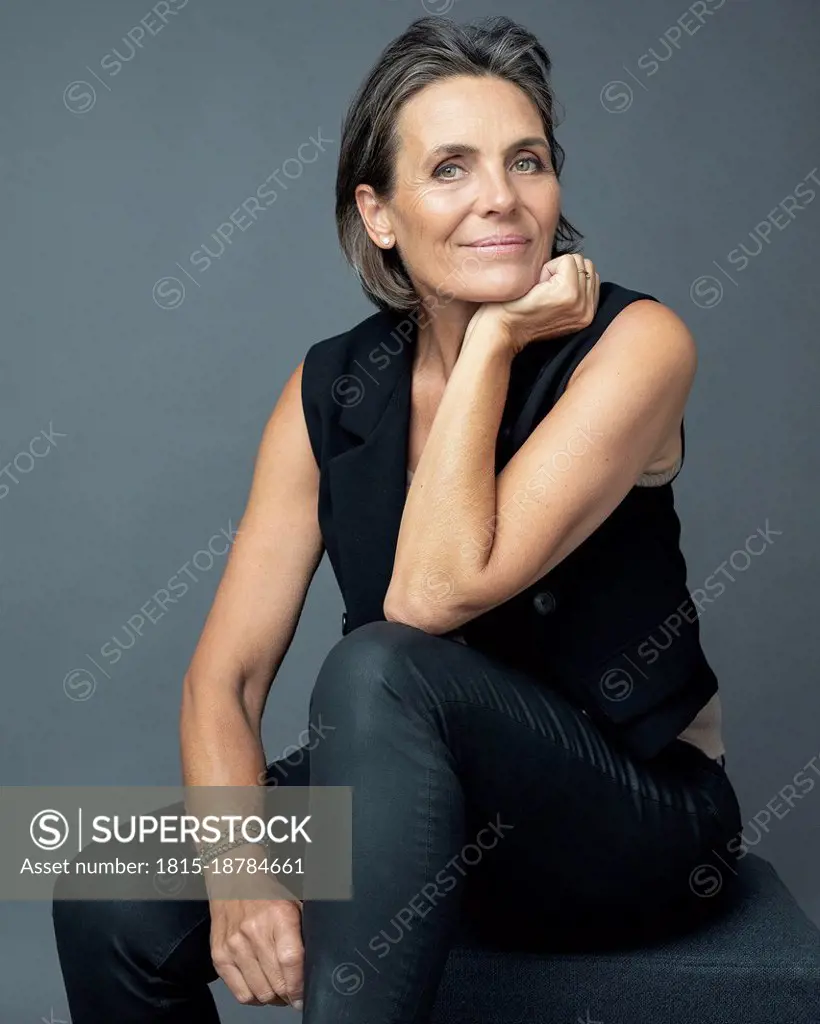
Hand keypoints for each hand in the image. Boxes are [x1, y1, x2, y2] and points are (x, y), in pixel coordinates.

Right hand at [207, 844, 304, 1008]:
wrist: (234, 879)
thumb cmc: (268, 894)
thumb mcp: (294, 904)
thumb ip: (303, 933)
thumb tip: (314, 966)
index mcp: (278, 916)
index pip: (290, 960)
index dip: (299, 985)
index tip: (303, 996)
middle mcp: (254, 931)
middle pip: (275, 981)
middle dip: (288, 995)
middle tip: (293, 994)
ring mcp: (234, 945)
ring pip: (259, 992)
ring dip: (272, 999)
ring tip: (278, 992)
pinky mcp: (219, 956)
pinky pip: (240, 992)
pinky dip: (253, 998)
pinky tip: (261, 989)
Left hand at [465, 252, 599, 354]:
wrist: (500, 329)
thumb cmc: (518, 315)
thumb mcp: (555, 305)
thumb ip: (573, 289)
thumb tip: (578, 265)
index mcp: (587, 314)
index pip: (588, 272)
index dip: (563, 275)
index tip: (546, 295)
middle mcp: (587, 311)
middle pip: (585, 264)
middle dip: (561, 271)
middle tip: (542, 293)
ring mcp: (580, 303)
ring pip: (577, 261)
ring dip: (554, 270)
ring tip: (539, 292)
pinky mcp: (568, 293)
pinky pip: (567, 261)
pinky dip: (548, 268)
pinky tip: (536, 289)